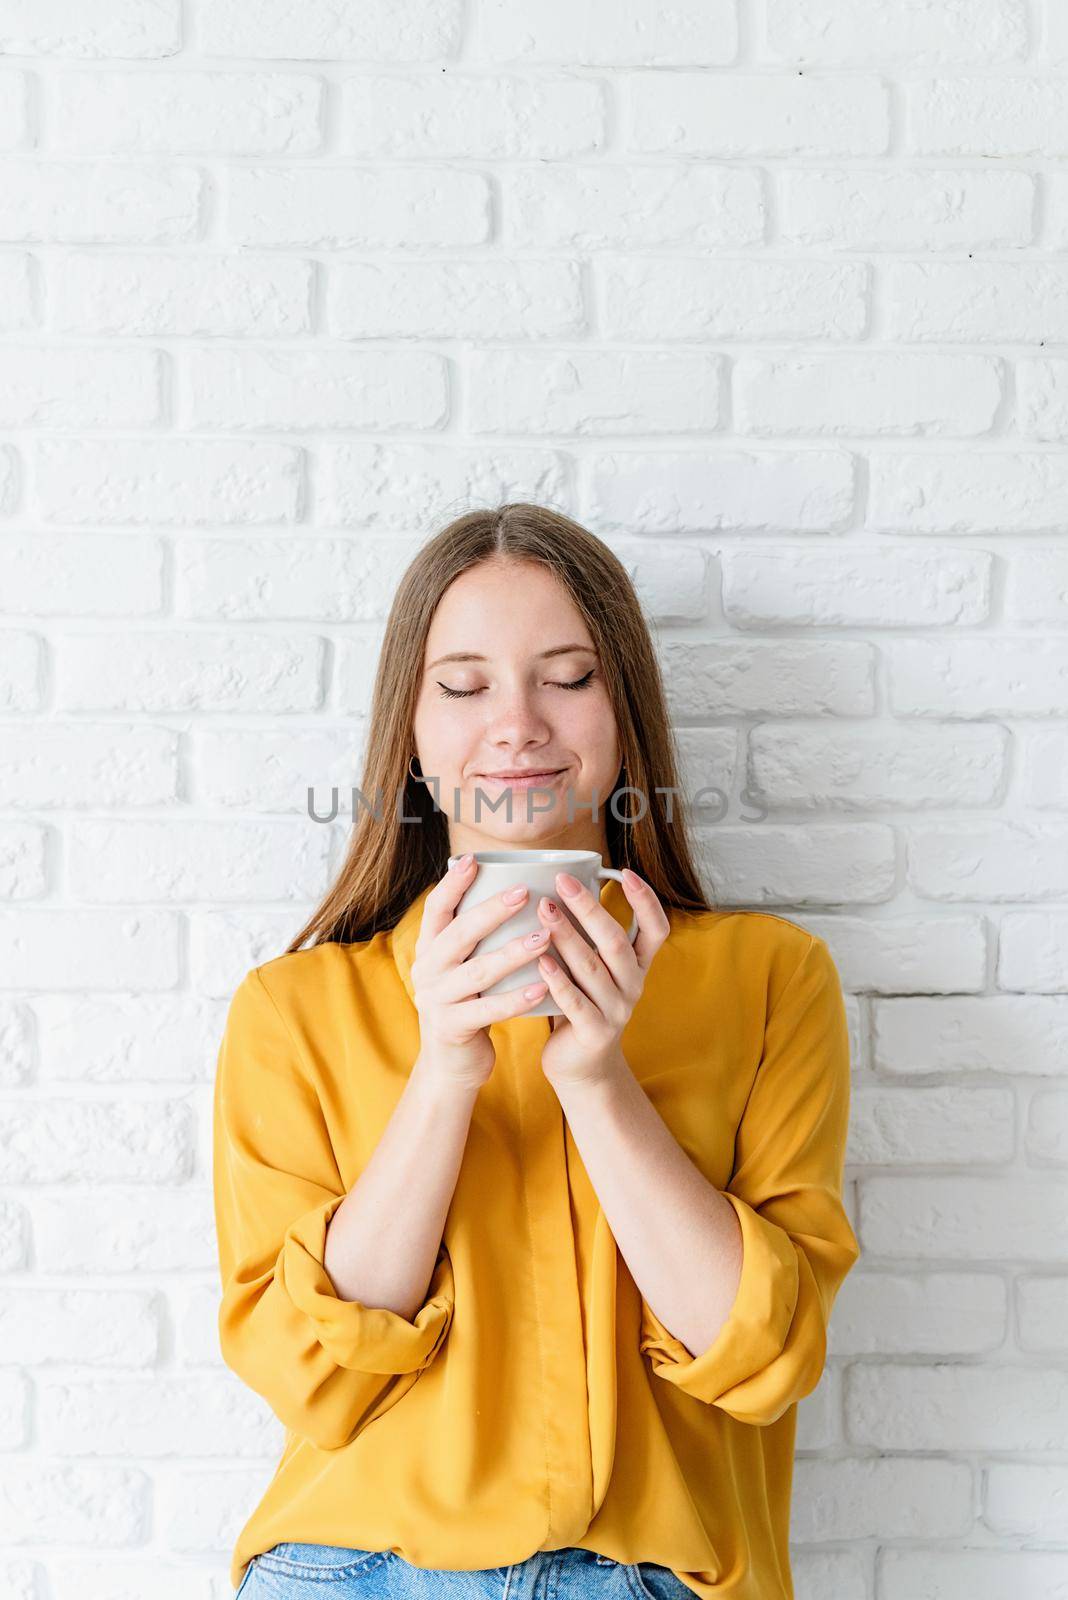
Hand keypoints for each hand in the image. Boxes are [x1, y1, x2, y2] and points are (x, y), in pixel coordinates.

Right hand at [409, 856, 551, 1090]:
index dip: (452, 884)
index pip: (435, 909)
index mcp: (429, 949)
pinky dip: (516, 999)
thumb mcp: (461, 967)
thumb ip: (475, 937)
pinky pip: (489, 1010)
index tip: (474, 861)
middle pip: (459, 934)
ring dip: (512, 953)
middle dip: (492, 911)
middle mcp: (428, 971)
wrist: (452, 1063)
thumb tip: (511, 886)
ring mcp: (437, 1000)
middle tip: (525, 893)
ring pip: (478, 971)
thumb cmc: (468, 1003)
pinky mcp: (453, 1028)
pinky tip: (541, 987)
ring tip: (543, 937)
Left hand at [534, 867, 669, 1086]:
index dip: (646, 900)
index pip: (656, 928)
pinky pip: (576, 1003)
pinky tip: (540, 960)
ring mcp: (616, 1011)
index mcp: (638, 966)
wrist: (582, 1068)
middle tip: (563, 882)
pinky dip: (558, 980)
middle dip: (589, 909)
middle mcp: (633, 986)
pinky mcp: (594, 1033)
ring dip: (567, 937)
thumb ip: (588, 937)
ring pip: (593, 968)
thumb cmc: (581, 1004)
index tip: (625, 872)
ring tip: (543, 910)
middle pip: (616, 942)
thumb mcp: (594, 969)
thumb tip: (562, 883)